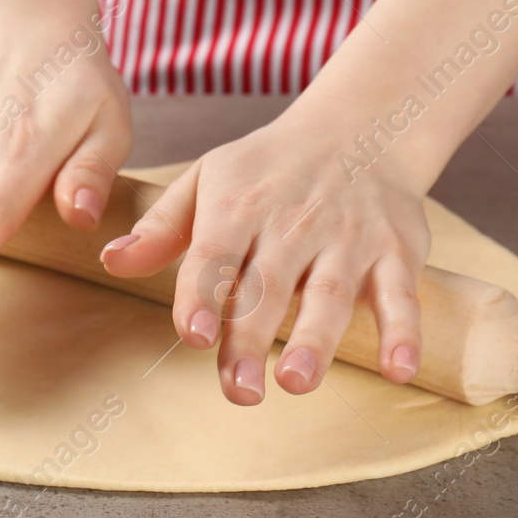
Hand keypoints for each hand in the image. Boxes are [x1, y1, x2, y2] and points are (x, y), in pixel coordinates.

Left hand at [100, 95, 430, 404]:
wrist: (359, 128)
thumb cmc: (268, 169)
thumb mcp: (206, 180)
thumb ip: (161, 228)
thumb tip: (112, 261)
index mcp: (239, 204)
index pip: (216, 252)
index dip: (202, 293)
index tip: (191, 334)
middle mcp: (294, 221)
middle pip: (269, 284)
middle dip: (252, 338)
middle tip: (238, 390)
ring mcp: (348, 236)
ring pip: (330, 291)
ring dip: (316, 338)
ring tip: (297, 382)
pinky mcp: (396, 251)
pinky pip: (402, 293)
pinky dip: (405, 331)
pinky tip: (399, 370)